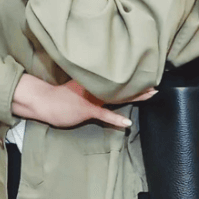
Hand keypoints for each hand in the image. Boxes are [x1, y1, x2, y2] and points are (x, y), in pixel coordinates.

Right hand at [12, 73, 157, 129]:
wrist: (43, 101)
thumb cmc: (59, 97)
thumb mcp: (77, 88)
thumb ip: (90, 88)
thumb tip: (102, 89)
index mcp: (93, 83)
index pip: (116, 80)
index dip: (131, 80)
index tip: (145, 75)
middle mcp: (95, 88)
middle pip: (121, 87)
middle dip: (139, 86)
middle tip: (155, 84)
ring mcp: (91, 99)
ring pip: (117, 97)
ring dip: (135, 96)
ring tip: (151, 95)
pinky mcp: (86, 110)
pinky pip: (104, 115)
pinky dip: (116, 119)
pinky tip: (127, 123)